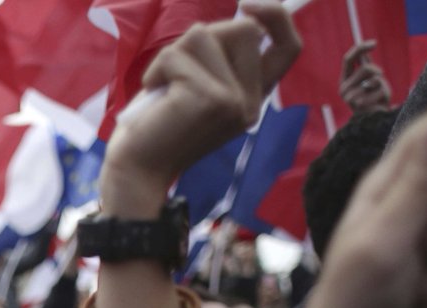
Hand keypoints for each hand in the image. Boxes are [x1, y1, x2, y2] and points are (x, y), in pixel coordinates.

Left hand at [100, 0, 299, 217]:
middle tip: (178, 70)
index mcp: (252, 99)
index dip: (277, 17)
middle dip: (204, 36)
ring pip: (205, 34)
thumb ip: (222, 58)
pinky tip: (154, 93)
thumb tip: (243, 13)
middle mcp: (251, 103)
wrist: (138, 172)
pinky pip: (176, 54)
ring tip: (163, 85)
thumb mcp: (201, 89)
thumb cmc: (160, 126)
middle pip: (244, 29)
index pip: (289, 48)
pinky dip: (157, 67)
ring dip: (174, 53)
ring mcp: (234, 101)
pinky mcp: (210, 99)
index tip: (249, 5)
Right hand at [340, 41, 391, 113]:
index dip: (360, 48)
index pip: (348, 59)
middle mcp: (343, 89)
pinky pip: (380, 88)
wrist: (375, 119)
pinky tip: (380, 102)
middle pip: (366, 68)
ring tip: (378, 94)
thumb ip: (365, 64)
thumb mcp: (369, 78)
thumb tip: (365, 48)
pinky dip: (385, 93)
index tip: (374, 43)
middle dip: (378, 72)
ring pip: (374, 78)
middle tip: (378, 84)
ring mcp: (350, 97)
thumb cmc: (373, 97)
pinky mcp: (360, 104)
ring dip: (382, 84)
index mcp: (344, 80)